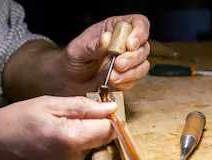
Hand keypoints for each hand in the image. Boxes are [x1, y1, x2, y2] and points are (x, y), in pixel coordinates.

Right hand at [0, 96, 116, 159]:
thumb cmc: (10, 123)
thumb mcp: (46, 104)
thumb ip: (83, 107)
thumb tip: (110, 109)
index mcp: (70, 139)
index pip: (108, 131)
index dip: (105, 121)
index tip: (96, 116)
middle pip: (95, 145)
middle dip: (85, 133)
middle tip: (59, 126)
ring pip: (82, 158)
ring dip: (72, 148)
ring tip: (47, 140)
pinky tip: (43, 155)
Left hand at [2, 14, 149, 101]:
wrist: (67, 80)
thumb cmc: (72, 59)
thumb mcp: (77, 50)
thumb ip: (92, 45)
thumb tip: (106, 40)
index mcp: (115, 29)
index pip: (138, 23)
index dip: (139, 32)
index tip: (129, 45)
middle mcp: (125, 44)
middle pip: (144, 47)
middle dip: (133, 58)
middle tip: (117, 65)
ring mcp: (128, 62)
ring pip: (143, 65)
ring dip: (130, 73)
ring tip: (112, 78)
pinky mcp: (126, 78)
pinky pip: (134, 81)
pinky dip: (125, 84)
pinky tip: (111, 84)